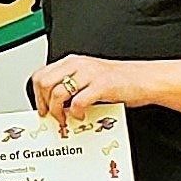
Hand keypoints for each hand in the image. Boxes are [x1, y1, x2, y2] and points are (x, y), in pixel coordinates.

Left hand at [32, 55, 151, 131]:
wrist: (144, 79)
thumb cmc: (118, 80)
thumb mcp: (89, 77)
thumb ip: (71, 85)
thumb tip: (53, 103)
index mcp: (72, 62)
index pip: (41, 75)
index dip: (37, 95)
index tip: (41, 108)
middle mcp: (78, 65)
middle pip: (44, 83)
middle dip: (44, 103)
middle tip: (52, 115)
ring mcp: (89, 74)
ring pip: (57, 93)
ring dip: (57, 111)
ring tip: (65, 119)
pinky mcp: (101, 86)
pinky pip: (77, 102)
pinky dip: (75, 113)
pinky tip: (81, 115)